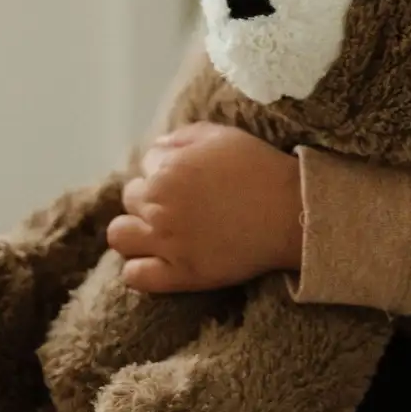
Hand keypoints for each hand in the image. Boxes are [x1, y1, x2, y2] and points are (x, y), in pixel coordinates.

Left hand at [107, 122, 303, 292]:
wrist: (291, 213)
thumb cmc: (259, 168)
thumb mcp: (221, 136)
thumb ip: (181, 137)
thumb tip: (157, 147)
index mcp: (166, 171)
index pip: (145, 164)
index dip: (166, 167)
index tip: (189, 176)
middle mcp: (158, 207)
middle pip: (130, 198)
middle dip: (150, 195)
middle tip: (179, 201)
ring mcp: (167, 244)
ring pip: (120, 236)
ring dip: (134, 228)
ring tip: (158, 230)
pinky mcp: (180, 275)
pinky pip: (134, 276)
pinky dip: (139, 267)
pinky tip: (158, 258)